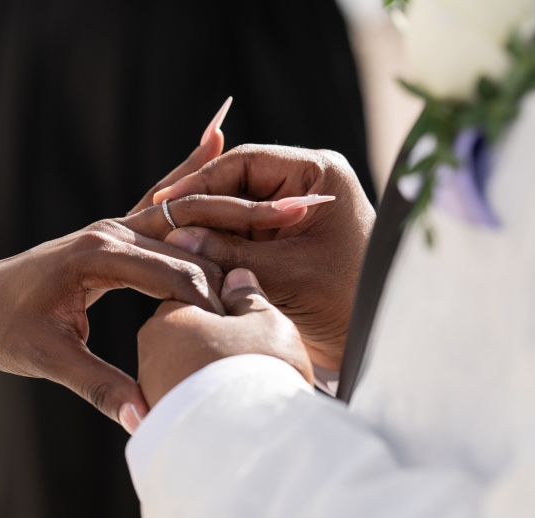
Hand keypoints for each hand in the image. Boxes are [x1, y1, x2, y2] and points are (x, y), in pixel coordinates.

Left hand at [0, 174, 312, 432]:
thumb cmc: (2, 329)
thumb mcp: (46, 360)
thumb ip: (99, 385)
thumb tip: (145, 416)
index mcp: (98, 254)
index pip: (177, 273)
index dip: (220, 294)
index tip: (263, 311)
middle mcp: (112, 230)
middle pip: (195, 233)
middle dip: (251, 230)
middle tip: (310, 217)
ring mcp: (115, 226)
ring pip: (187, 214)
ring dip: (239, 206)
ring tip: (294, 195)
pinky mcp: (116, 231)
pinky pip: (164, 203)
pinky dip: (193, 172)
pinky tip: (217, 137)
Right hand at [151, 145, 375, 370]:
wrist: (376, 338)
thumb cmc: (349, 301)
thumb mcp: (288, 276)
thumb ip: (231, 255)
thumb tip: (176, 238)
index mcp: (317, 174)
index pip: (245, 163)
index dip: (201, 182)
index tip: (166, 204)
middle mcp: (304, 185)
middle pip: (235, 184)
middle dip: (199, 208)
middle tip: (158, 226)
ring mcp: (291, 212)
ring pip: (233, 211)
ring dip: (205, 230)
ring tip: (168, 246)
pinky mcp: (283, 239)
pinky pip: (240, 234)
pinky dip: (218, 247)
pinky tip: (190, 261)